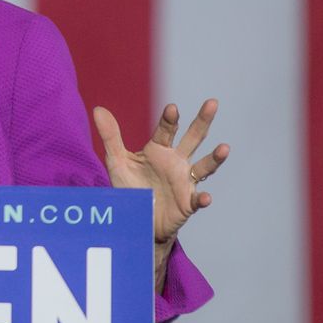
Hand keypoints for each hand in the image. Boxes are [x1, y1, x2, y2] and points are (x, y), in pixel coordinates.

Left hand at [93, 99, 228, 245]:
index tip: (172, 108)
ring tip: (224, 148)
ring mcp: (184, 181)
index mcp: (159, 149)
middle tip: (212, 103)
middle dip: (202, 121)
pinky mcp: (187, 202)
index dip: (169, 119)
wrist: (137, 220)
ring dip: (214, 158)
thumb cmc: (130, 188)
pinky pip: (197, 199)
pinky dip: (202, 198)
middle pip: (193, 138)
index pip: (166, 130)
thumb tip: (98, 108)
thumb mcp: (117, 162)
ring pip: (204, 167)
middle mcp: (176, 161)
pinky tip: (205, 198)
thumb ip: (110, 137)